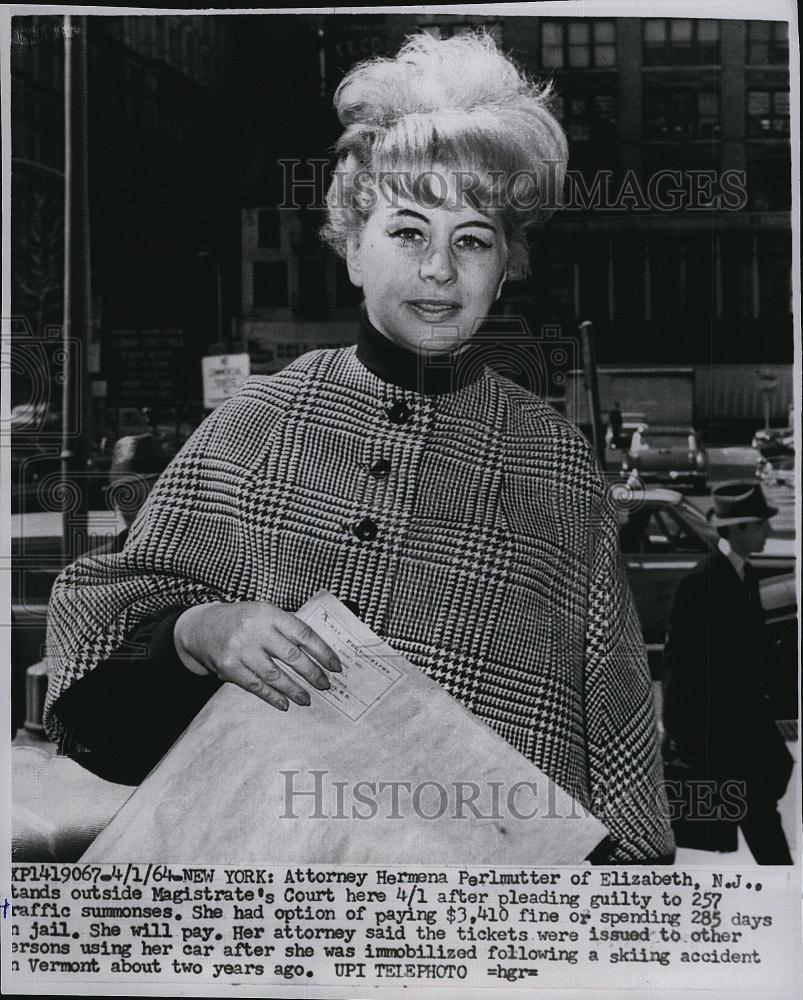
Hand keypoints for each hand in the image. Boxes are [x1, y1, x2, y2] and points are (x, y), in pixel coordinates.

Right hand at [174, 602, 341, 710]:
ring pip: (274, 675)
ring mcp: (240, 649)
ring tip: (307, 699)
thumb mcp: (262, 613)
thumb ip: (285, 628)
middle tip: (325, 685)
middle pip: (291, 656)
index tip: (335, 665)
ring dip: (294, 689)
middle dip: (312, 673)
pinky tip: (284, 703)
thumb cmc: (239, 620)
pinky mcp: (228, 667)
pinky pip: (255, 685)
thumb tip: (317, 653)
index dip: (322, 651)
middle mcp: (255, 630)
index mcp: (268, 613)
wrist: (199, 627)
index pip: (302, 633)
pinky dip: (272, 696)